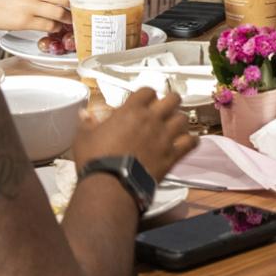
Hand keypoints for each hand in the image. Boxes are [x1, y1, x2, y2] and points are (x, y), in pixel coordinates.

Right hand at [73, 88, 196, 181]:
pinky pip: (191, 143)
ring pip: (183, 118)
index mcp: (131, 111)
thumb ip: (86, 123)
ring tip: (175, 125)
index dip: (148, 94)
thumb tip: (84, 115)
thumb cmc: (97, 160)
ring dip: (180, 120)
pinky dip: (192, 141)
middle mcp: (151, 119)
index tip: (145, 100)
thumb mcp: (84, 137)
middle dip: (171, 101)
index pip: (148, 91)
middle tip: (166, 107)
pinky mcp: (172, 155)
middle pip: (172, 99)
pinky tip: (189, 142)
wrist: (111, 185)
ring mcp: (164, 137)